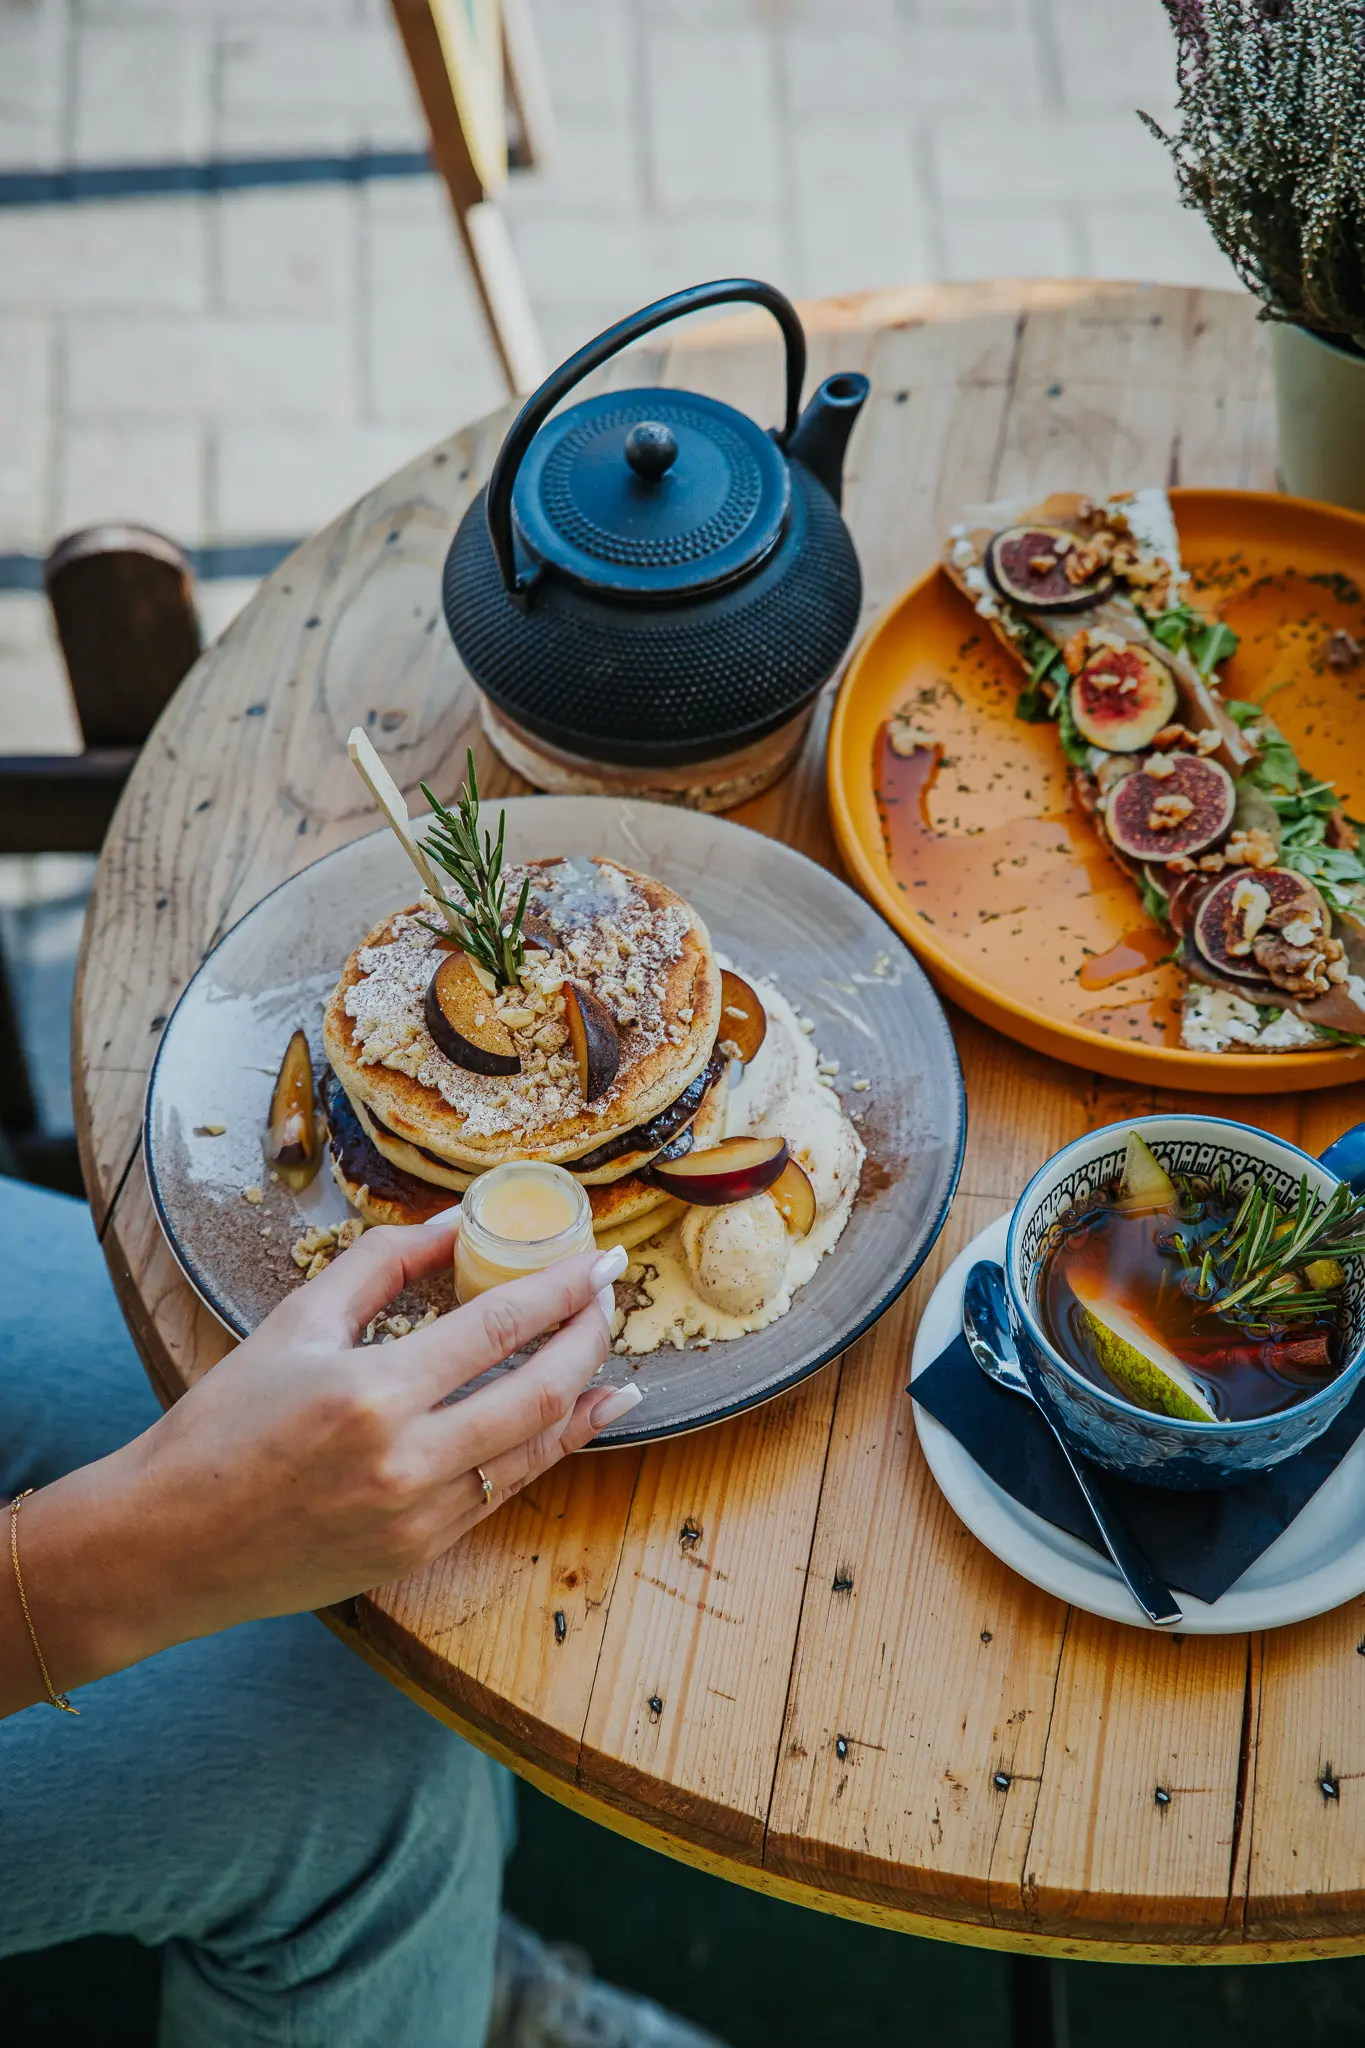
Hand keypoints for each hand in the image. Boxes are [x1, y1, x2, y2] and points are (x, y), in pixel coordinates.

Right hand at [6, 1218, 634, 1705]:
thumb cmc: (223, 1423)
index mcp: (370, 1392)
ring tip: (608, 1356)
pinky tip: (574, 1419)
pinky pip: (504, 1493)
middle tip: (610, 1297)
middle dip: (590, 1336)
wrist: (166, 1545)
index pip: (498, 1325)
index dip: (562, 1287)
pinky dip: (547, 1450)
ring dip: (582, 1398)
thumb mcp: (296, 1324)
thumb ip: (382, 1264)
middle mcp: (404, 1461)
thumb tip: (456, 1222)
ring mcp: (417, 1518)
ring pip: (535, 1451)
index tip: (600, 1259)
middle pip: (539, 1391)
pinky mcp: (418, 1554)